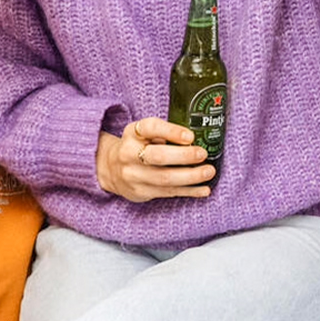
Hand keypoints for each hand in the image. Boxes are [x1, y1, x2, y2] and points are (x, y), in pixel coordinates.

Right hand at [95, 118, 214, 202]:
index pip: (151, 127)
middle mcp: (129, 154)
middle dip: (184, 156)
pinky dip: (189, 191)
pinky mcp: (140, 192)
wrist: (110, 168)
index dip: (171, 131)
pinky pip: (168, 193)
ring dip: (191, 176)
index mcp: (133, 133)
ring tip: (209, 172)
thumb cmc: (136, 146)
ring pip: (164, 178)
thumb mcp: (143, 132)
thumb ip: (164, 133)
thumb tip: (196, 139)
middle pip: (157, 156)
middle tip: (203, 154)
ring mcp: (133, 176)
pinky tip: (203, 189)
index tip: (190, 136)